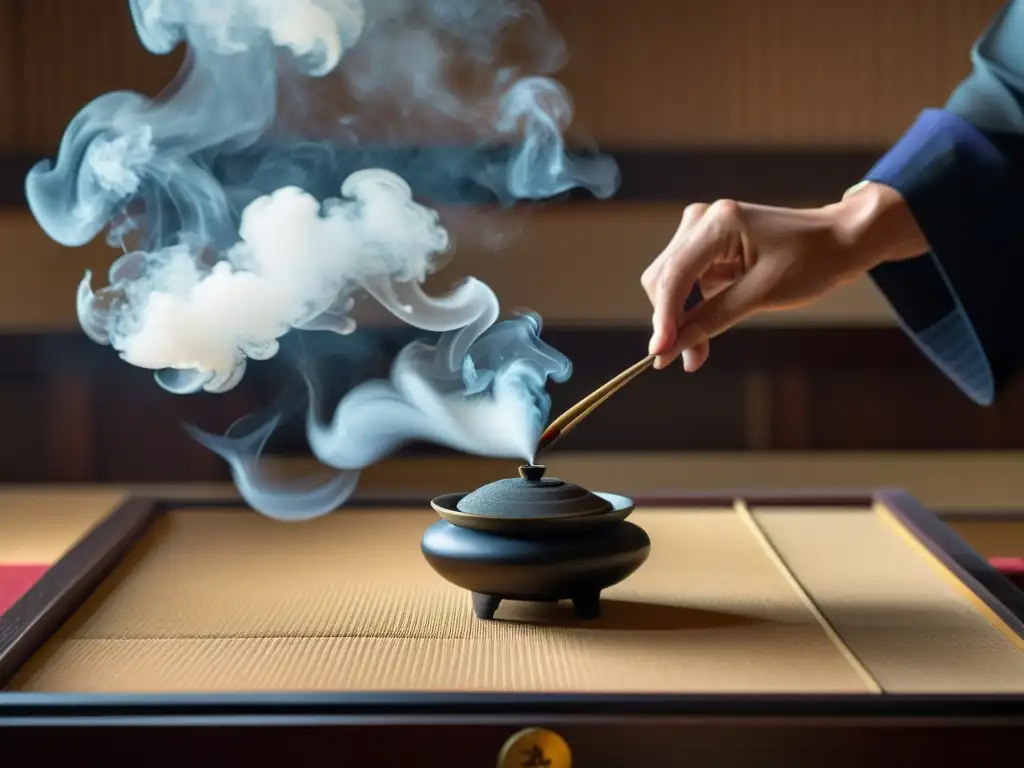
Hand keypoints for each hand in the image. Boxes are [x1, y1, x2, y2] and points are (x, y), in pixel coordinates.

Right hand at [640, 182, 927, 370]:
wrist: (840, 239)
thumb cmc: (812, 260)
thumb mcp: (762, 294)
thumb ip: (712, 318)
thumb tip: (670, 348)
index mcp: (719, 223)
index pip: (675, 276)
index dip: (663, 319)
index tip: (659, 355)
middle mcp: (702, 219)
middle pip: (663, 279)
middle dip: (672, 322)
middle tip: (690, 361)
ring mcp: (701, 229)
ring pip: (669, 283)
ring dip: (679, 320)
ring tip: (697, 353)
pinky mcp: (705, 244)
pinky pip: (685, 282)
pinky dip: (691, 310)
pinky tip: (702, 332)